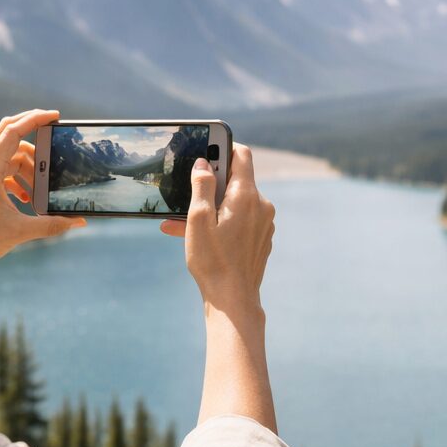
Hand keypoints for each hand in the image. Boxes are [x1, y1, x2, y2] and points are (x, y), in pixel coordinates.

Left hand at [0, 109, 85, 269]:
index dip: (34, 119)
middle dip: (32, 129)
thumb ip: (52, 225)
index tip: (55, 116)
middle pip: (8, 131)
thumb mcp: (19, 232)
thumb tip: (80, 222)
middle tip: (54, 133)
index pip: (12, 131)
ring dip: (28, 164)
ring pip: (8, 153)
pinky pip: (2, 167)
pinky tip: (26, 197)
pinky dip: (17, 176)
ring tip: (42, 186)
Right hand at [161, 144, 273, 313]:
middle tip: (187, 192)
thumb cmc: (212, 260)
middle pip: (237, 180)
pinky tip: (201, 236)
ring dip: (212, 207)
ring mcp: (264, 223)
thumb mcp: (198, 219)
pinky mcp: (262, 238)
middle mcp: (261, 205)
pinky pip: (241, 221)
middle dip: (211, 184)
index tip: (208, 149)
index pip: (242, 154)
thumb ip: (200, 186)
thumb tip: (203, 164)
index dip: (224, 147)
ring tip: (182, 222)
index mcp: (246, 196)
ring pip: (235, 203)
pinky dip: (222, 222)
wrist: (233, 299)